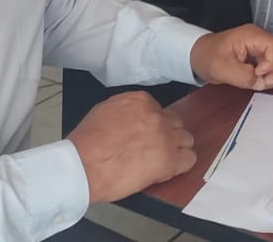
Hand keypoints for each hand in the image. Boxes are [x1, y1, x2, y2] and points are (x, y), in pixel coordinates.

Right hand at [68, 91, 194, 203]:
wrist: (83, 165)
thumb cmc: (86, 143)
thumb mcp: (104, 111)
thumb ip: (126, 110)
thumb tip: (133, 118)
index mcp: (140, 101)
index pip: (160, 111)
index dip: (153, 126)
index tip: (145, 136)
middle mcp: (156, 116)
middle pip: (175, 124)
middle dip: (166, 135)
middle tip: (153, 149)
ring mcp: (165, 137)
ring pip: (186, 140)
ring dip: (176, 150)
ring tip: (159, 161)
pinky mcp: (170, 160)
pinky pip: (189, 159)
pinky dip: (181, 166)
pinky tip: (166, 171)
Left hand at [190, 24, 272, 91]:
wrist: (200, 54)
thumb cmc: (207, 56)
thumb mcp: (220, 69)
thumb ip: (243, 76)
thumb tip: (261, 81)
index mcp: (252, 36)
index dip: (272, 65)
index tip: (257, 74)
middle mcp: (263, 38)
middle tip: (265, 81)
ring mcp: (265, 47)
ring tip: (262, 81)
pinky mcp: (265, 56)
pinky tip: (259, 79)